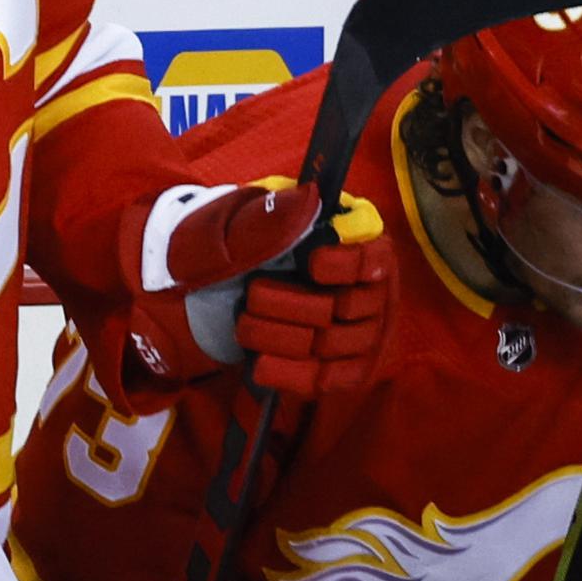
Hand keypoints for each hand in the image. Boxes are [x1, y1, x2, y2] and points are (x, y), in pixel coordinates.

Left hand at [120, 181, 391, 398]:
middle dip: (292, 305)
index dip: (348, 264)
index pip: (372, 258)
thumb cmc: (231, 244)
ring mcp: (362, 332)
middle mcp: (369, 289)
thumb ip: (268, 216)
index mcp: (353, 242)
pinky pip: (330, 380)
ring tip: (244, 327)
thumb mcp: (236, 222)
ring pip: (333, 344)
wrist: (208, 285)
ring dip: (282, 337)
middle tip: (251, 297)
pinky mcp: (344, 368)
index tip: (312, 263)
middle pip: (347, 307)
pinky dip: (293, 374)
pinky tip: (260, 367)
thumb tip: (308, 200)